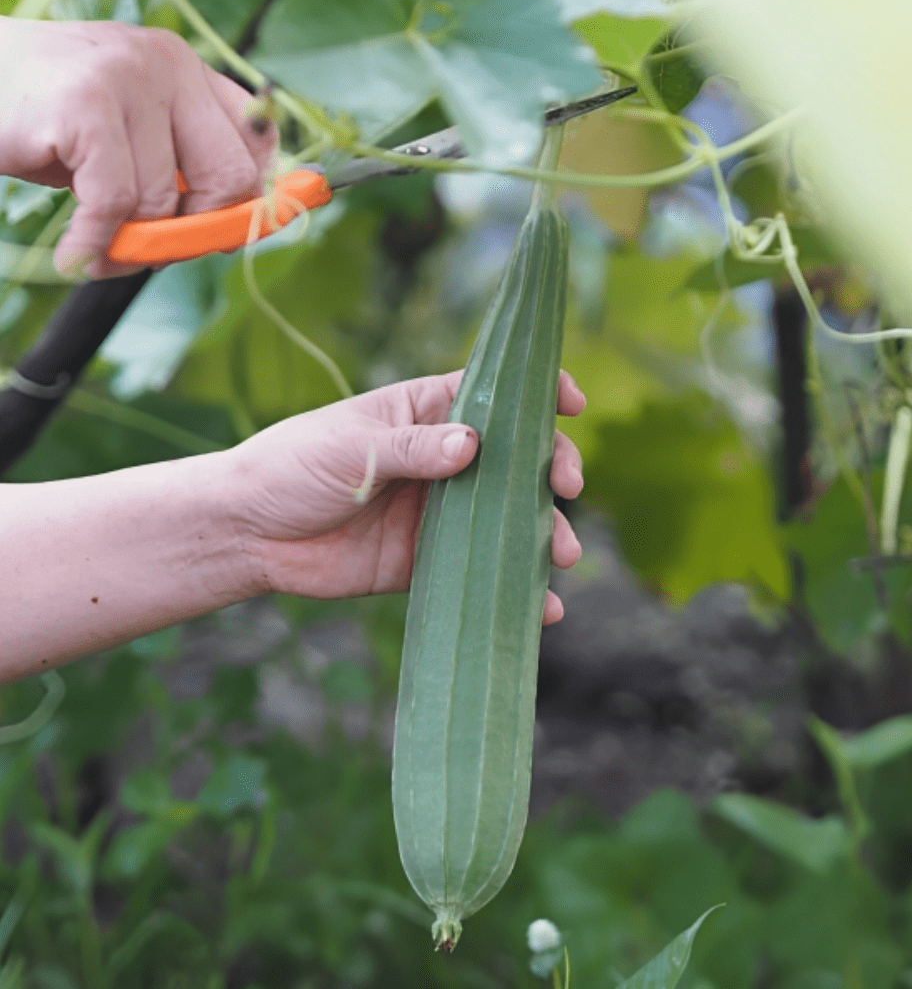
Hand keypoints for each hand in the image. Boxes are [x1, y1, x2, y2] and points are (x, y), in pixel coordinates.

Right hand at [0, 17, 275, 279]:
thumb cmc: (46, 121)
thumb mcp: (126, 134)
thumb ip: (178, 164)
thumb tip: (233, 230)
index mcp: (186, 69)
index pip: (259, 139)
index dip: (253, 198)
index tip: (225, 232)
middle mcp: (166, 64)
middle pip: (232, 177)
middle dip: (199, 230)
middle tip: (157, 250)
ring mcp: (126, 78)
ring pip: (164, 201)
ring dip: (132, 247)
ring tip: (98, 250)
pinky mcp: (85, 104)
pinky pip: (115, 205)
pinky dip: (94, 245)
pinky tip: (76, 256)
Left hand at [227, 371, 586, 622]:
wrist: (248, 534)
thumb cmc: (292, 466)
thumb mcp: (352, 448)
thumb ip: (413, 450)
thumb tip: (476, 445)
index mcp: (425, 413)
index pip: (494, 393)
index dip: (538, 394)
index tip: (573, 403)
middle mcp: (443, 460)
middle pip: (517, 459)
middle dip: (553, 470)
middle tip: (566, 488)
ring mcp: (439, 513)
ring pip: (508, 520)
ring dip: (544, 535)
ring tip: (564, 556)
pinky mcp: (426, 562)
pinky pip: (480, 573)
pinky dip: (515, 589)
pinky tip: (543, 607)